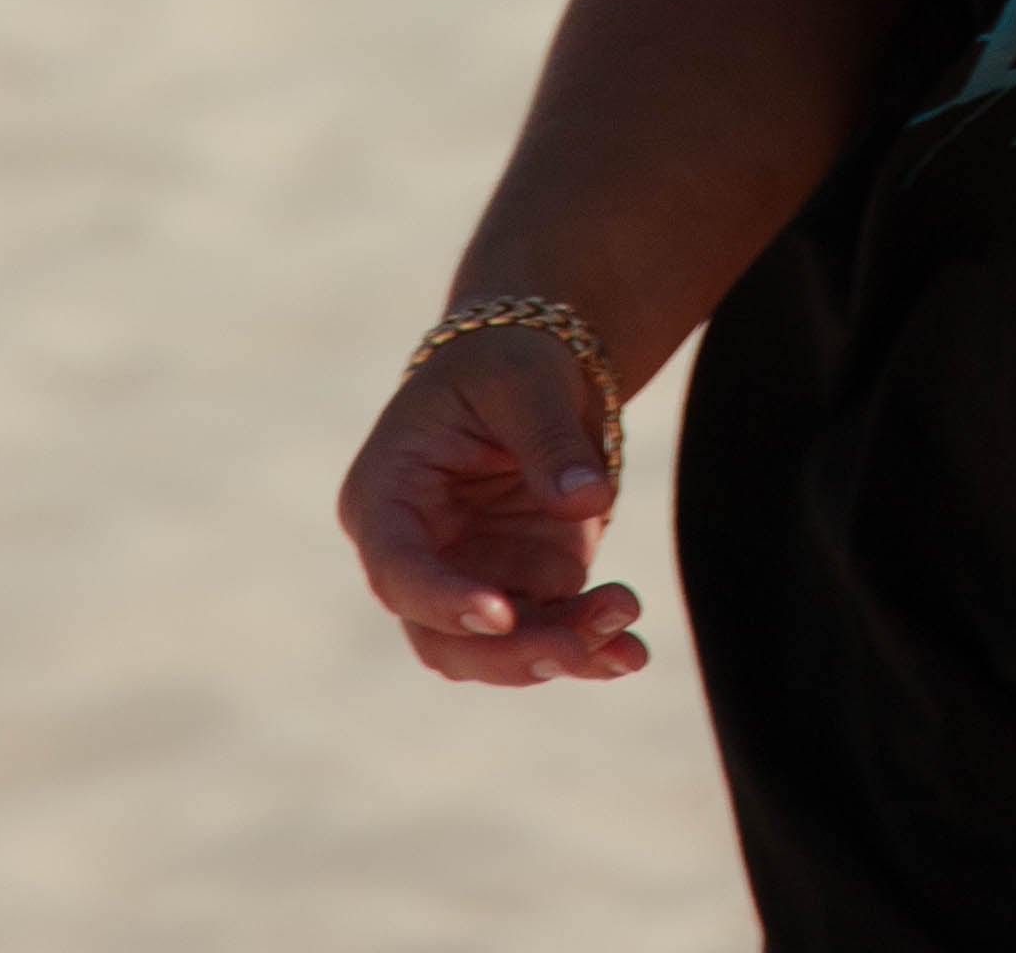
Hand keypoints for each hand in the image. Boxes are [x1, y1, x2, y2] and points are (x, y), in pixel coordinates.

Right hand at [337, 328, 646, 688]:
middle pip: (442, 637)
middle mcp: (417, 556)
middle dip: (511, 652)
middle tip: (576, 650)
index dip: (441, 600)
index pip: (397, 568)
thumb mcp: (525, 381)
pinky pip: (546, 634)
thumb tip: (587, 504)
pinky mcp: (520, 587)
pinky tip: (629, 653)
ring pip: (496, 651)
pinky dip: (588, 647)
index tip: (501, 613)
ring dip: (560, 651)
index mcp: (386, 497)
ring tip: (625, 639)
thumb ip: (550, 440)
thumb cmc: (506, 362)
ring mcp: (468, 579)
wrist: (536, 366)